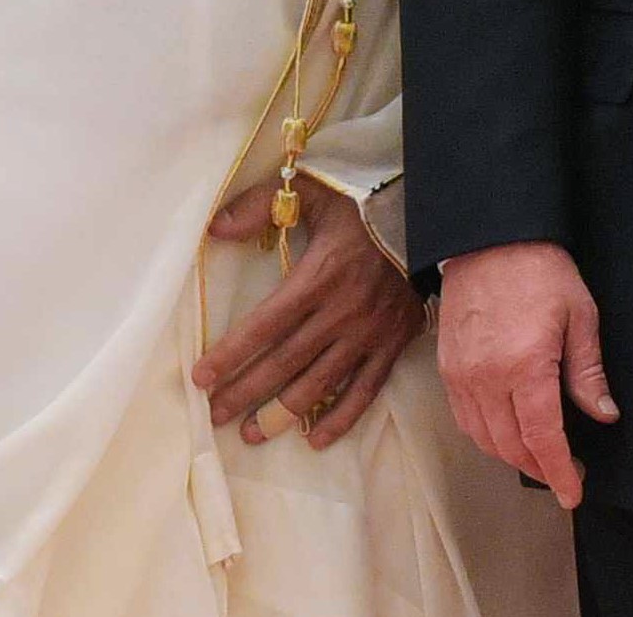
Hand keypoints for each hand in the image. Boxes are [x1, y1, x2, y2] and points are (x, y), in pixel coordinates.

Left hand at [193, 179, 422, 452]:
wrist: (430, 220)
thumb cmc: (364, 207)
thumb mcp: (314, 192)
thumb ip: (262, 204)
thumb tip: (217, 228)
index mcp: (319, 276)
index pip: (265, 324)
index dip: (232, 353)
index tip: (202, 377)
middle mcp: (342, 312)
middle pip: (285, 362)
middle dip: (245, 391)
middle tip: (214, 415)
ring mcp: (368, 334)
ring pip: (319, 383)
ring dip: (283, 413)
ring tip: (251, 433)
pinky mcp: (391, 345)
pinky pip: (364, 391)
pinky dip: (341, 418)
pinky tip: (315, 439)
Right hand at [435, 239, 618, 510]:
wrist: (490, 237)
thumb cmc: (539, 269)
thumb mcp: (580, 315)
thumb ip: (588, 372)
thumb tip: (604, 413)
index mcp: (526, 365)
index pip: (543, 438)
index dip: (560, 472)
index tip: (573, 493)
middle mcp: (488, 377)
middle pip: (512, 446)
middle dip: (541, 468)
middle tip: (567, 472)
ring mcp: (462, 374)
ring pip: (485, 438)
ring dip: (512, 455)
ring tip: (540, 455)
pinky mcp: (448, 368)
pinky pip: (465, 419)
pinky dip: (486, 436)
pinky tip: (506, 432)